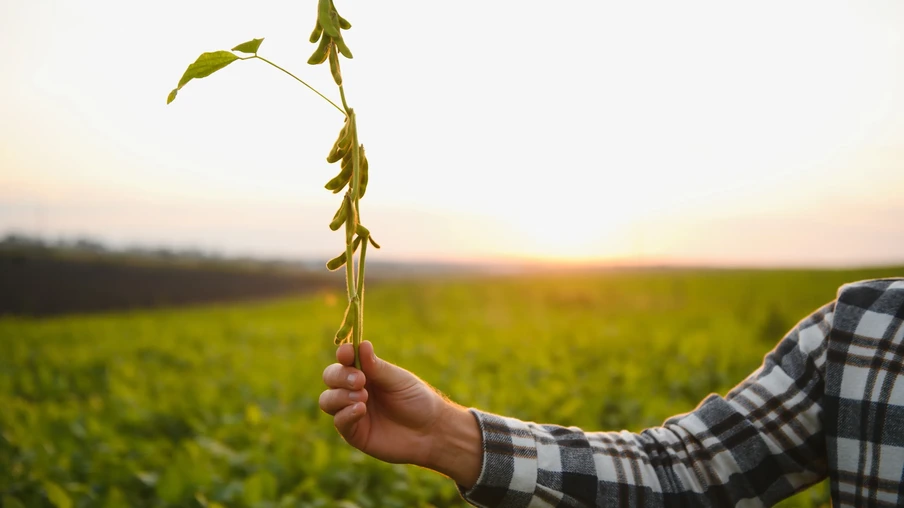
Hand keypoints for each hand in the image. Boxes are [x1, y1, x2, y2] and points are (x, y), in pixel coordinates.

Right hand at [319, 341, 481, 486]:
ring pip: (327, 400)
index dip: (343, 354)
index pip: (345, 359)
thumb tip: (362, 344)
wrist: (431, 431)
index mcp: (366, 372)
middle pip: (330, 377)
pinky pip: (339, 421)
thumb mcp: (399, 380)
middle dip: (340, 375)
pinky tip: (361, 409)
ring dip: (340, 395)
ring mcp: (352, 411)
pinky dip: (346, 413)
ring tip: (363, 397)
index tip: (347, 353)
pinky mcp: (354, 433)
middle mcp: (355, 390)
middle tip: (360, 380)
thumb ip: (378, 367)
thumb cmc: (418, 401)